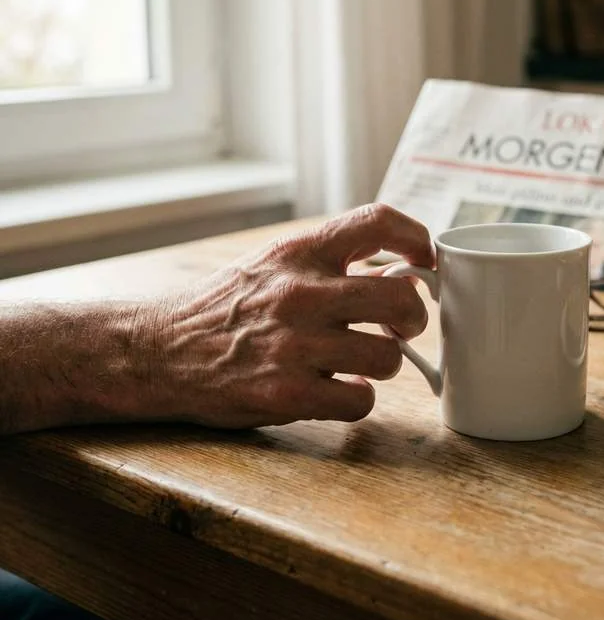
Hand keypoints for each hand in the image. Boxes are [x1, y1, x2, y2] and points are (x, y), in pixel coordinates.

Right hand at [140, 204, 433, 427]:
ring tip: (361, 360)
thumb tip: (399, 272)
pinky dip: (359, 398)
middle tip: (403, 326)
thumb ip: (332, 263)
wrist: (161, 350)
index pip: (377, 220)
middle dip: (415, 316)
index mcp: (299, 252)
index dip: (416, 237)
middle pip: (400, 297)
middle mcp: (300, 293)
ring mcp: (294, 346)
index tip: (425, 259)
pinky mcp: (286, 395)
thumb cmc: (226, 305)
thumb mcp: (274, 264)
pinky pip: (360, 400)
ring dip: (385, 362)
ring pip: (388, 357)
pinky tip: (340, 389)